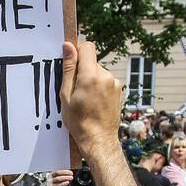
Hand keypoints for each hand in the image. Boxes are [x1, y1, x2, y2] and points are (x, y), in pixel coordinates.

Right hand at [49, 169, 73, 185]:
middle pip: (57, 173)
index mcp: (51, 176)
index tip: (71, 172)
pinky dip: (63, 183)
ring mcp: (49, 184)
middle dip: (65, 173)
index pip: (58, 171)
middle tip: (71, 175)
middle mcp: (49, 179)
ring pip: (57, 178)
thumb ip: (63, 178)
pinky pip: (57, 185)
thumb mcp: (59, 183)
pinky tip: (67, 182)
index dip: (65, 171)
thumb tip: (70, 175)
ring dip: (65, 177)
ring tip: (71, 178)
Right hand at [58, 41, 122, 157]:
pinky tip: (95, 102)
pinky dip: (99, 87)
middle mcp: (106, 76)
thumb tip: (68, 46)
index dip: (78, 52)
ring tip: (86, 100)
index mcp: (91, 76)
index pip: (87, 47)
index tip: (72, 65)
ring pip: (98, 72)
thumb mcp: (66, 95)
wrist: (99, 139)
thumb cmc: (79, 121)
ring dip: (91, 80)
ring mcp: (114, 82)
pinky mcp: (119, 89)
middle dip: (82, 71)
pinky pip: (105, 80)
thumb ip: (68, 68)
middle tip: (76, 91)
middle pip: (92, 61)